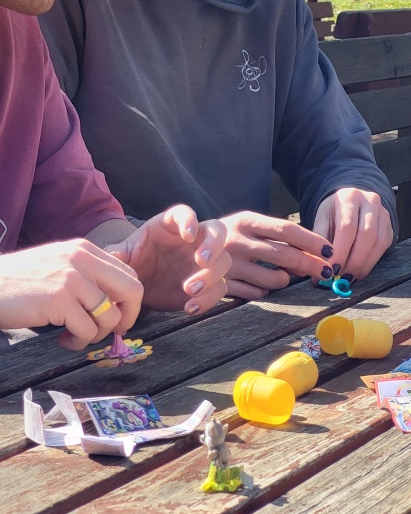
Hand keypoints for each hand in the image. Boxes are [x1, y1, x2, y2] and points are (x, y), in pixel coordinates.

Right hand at [0, 239, 142, 351]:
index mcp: (84, 249)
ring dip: (95, 335)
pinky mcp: (59, 300)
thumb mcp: (56, 264)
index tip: (113, 318)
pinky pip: (87, 331)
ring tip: (73, 336)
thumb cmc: (15, 281)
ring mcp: (72, 278)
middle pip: (132, 292)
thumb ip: (85, 273)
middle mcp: (82, 259)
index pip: (130, 275)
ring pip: (109, 317)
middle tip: (104, 332)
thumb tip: (116, 297)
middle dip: (124, 319)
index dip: (129, 303)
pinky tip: (61, 338)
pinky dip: (77, 342)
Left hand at [106, 204, 230, 313]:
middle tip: (200, 261)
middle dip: (213, 245)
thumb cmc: (132, 262)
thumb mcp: (122, 256)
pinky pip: (219, 288)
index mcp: (170, 225)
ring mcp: (203, 261)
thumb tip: (113, 256)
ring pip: (223, 261)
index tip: (187, 234)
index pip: (185, 213)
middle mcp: (193, 240)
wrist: (139, 286)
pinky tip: (190, 307)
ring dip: (212, 275)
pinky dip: (209, 299)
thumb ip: (118, 254)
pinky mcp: (208, 283)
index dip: (189, 220)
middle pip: (216, 231)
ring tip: (189, 289)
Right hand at [219, 211, 334, 299]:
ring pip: (273, 279)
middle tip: (326, 272)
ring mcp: (227, 263)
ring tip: (281, 276)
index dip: (311, 241)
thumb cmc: (227, 238)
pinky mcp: (221, 284)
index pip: (286, 229)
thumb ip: (276, 238)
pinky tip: (257, 283)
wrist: (183, 250)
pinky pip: (257, 293)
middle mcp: (236, 239)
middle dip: (310, 264)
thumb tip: (314, 254)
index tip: (330, 251)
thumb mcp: (247, 228)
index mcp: (246, 220)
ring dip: (284, 280)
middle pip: (284, 254)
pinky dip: (263, 290)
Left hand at [312, 187, 392, 283]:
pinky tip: (358, 271)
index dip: (340, 251)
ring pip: (378, 243)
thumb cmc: (333, 212)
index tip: (331, 270)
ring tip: (348, 277)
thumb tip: (315, 267)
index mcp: (349, 198)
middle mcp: (370, 202)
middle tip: (341, 278)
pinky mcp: (389, 226)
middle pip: (366, 235)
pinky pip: (383, 247)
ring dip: (363, 264)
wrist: (349, 202)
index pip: (347, 227)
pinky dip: (370, 262)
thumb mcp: (321, 220)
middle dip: (354, 261)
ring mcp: (383, 214)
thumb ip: (318, 241)